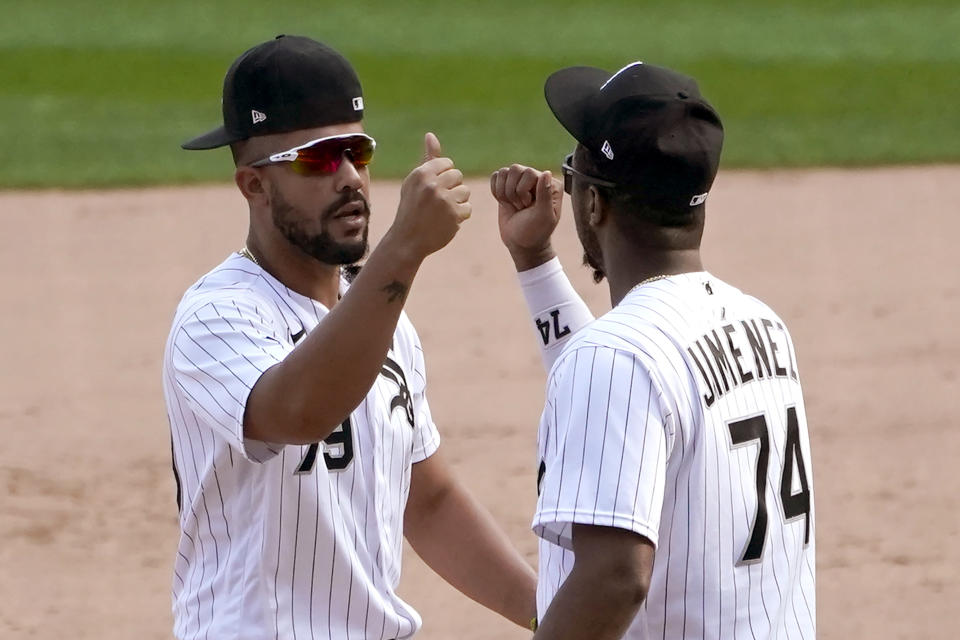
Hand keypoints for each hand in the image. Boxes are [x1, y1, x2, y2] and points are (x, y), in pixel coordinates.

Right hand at [388, 132, 471, 259]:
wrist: (407, 240)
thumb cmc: (412, 207)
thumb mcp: (415, 181)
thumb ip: (428, 159)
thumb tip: (431, 135)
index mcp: (422, 173)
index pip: (448, 164)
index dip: (443, 177)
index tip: (433, 190)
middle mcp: (433, 184)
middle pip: (458, 176)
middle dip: (452, 188)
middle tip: (438, 202)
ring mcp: (444, 200)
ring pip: (465, 192)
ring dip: (457, 202)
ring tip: (442, 211)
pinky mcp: (454, 216)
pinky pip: (467, 208)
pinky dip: (460, 216)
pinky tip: (446, 221)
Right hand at [490, 164, 562, 270]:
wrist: (521, 243)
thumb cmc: (535, 232)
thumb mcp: (543, 216)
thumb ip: (545, 194)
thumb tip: (546, 172)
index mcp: (550, 184)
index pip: (529, 172)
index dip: (523, 191)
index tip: (528, 207)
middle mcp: (537, 178)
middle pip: (515, 169)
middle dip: (513, 193)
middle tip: (521, 208)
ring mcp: (521, 180)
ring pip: (504, 172)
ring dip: (504, 192)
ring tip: (514, 206)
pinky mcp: (507, 185)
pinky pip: (495, 177)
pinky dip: (496, 191)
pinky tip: (504, 202)